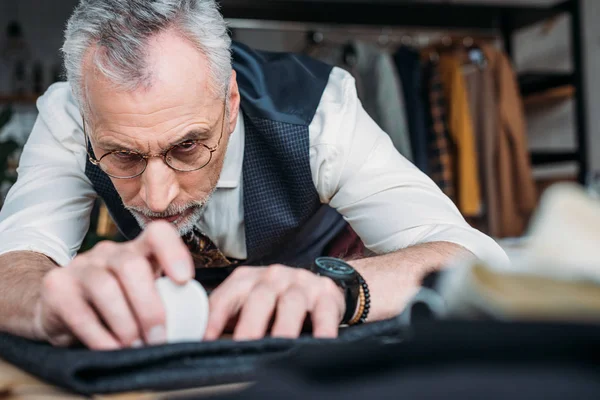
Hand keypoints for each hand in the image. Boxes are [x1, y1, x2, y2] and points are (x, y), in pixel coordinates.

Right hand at [33, 221, 193, 349]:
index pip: (158, 234)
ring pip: (105, 287)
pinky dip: (100, 336)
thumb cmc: (114, 304)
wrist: (56, 307)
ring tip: (136, 346)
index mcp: (136, 250)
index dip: (174, 252)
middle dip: (150, 306)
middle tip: (159, 337)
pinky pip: (79, 312)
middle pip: (131, 265)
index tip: (185, 280)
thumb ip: (164, 300)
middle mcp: (108, 253)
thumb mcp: (141, 295)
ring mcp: (80, 267)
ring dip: (125, 323)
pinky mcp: (57, 288)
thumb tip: (194, 325)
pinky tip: (112, 349)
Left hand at [204, 265, 344, 340]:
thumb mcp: (249, 304)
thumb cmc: (276, 301)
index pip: (228, 295)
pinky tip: (319, 343)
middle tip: (243, 346)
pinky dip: (322, 329)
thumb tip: (198, 343)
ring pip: (291, 303)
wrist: (319, 287)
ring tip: (279, 347)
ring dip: (284, 328)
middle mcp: (273, 277)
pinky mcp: (326, 295)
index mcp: (249, 279)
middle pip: (259, 297)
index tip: (206, 339)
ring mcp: (301, 284)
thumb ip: (226, 318)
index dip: (216, 317)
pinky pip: (324, 312)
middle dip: (250, 324)